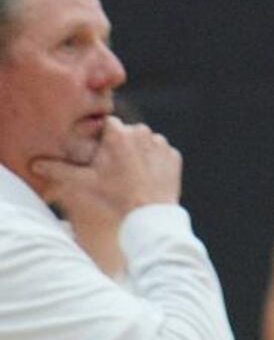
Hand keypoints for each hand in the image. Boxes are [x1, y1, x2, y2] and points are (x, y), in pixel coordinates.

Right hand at [32, 116, 181, 222]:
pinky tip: (144, 178)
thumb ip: (58, 170)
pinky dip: (153, 162)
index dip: (100, 137)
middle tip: (111, 167)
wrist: (149, 214)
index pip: (106, 124)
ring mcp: (161, 144)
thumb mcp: (82, 183)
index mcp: (119, 133)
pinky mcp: (174, 156)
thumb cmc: (113, 197)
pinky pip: (160, 154)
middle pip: (126, 133)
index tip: (97, 152)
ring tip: (127, 175)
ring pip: (144, 143)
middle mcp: (142, 132)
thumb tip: (35, 164)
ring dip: (136, 153)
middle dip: (118, 145)